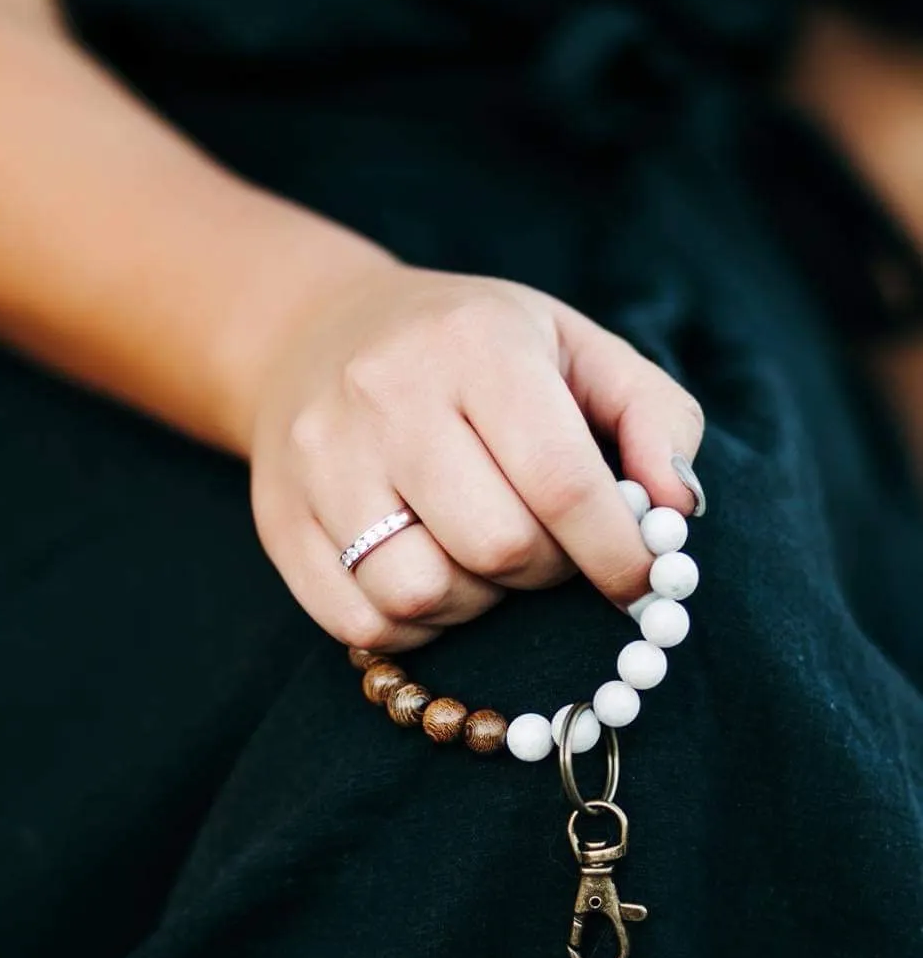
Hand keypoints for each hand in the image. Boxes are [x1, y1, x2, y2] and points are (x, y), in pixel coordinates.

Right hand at [249, 263, 703, 650]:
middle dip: (544, 571)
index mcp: (475, 344)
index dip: (618, 552)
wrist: (315, 330)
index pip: (563, 483)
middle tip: (549, 553)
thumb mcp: (575, 349)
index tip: (639, 580)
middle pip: (497, 546)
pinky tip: (429, 577)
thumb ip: (654, 419)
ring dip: (475, 603)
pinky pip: (358, 623)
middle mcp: (386, 394)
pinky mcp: (279, 520)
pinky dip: (411, 627)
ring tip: (482, 563)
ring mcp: (321, 460)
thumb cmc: (472, 351)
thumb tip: (678, 512)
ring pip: (421, 594)